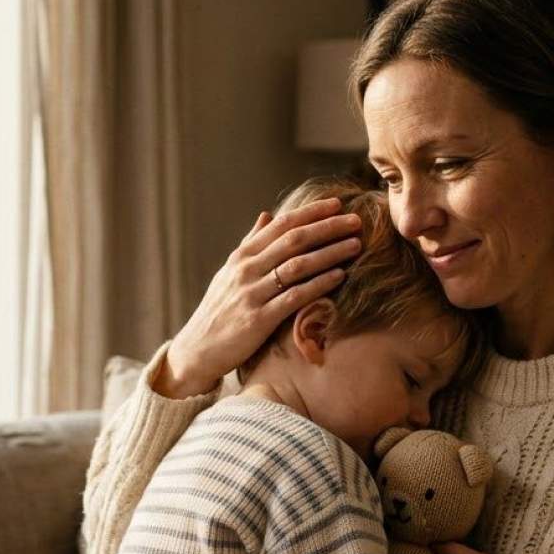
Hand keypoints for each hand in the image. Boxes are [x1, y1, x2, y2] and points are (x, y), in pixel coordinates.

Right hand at [156, 199, 362, 397]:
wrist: (197, 349)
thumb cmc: (219, 310)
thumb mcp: (229, 272)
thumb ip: (250, 243)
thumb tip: (267, 214)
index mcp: (242, 256)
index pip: (281, 225)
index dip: (310, 212)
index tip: (336, 204)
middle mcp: (246, 270)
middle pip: (294, 240)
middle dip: (327, 228)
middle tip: (355, 220)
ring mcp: (252, 293)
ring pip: (297, 265)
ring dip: (329, 253)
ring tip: (355, 244)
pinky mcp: (259, 319)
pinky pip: (294, 297)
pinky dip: (319, 284)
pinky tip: (339, 276)